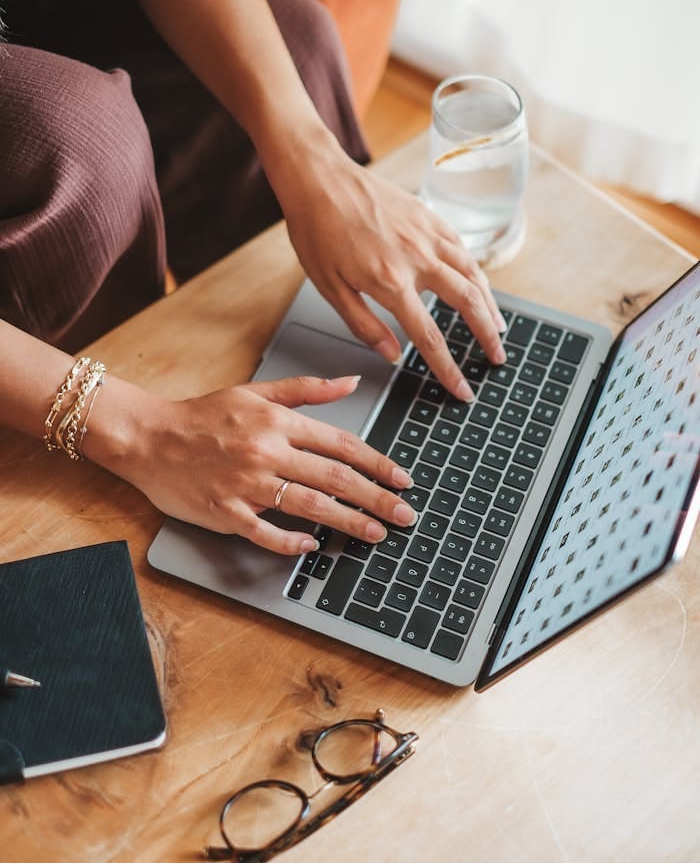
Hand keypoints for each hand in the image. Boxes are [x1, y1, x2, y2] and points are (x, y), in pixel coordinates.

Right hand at [105, 375, 415, 554]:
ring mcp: (246, 484)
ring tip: (376, 534)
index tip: (403, 479)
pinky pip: (264, 532)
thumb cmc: (203, 416)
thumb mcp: (256, 392)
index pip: (341, 444)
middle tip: (406, 515)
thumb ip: (307, 389)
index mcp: (278, 422)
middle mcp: (267, 452)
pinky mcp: (224, 511)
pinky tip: (312, 547)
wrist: (148, 436)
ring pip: (309, 506)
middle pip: (335, 478)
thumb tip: (352, 381)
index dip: (378, 463)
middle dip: (377, 498)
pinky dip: (289, 541)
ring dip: (348, 522)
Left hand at [279, 144, 506, 399]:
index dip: (449, 368)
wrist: (319, 179)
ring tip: (497, 326)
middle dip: (487, 336)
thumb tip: (392, 355)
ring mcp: (427, 235)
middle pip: (468, 304)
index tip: (463, 389)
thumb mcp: (330, 287)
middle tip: (497, 358)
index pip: (430, 337)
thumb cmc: (317, 231)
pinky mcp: (429, 216)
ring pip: (474, 274)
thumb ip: (364, 325)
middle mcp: (418, 259)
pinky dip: (476, 271)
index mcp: (391, 283)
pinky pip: (462, 248)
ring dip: (490, 304)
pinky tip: (478, 283)